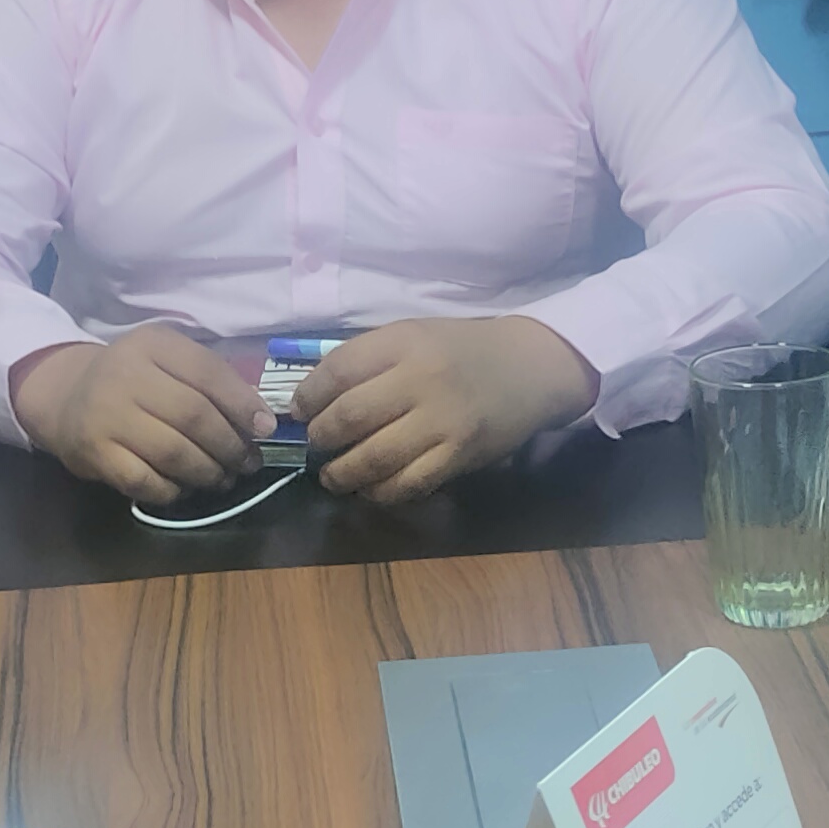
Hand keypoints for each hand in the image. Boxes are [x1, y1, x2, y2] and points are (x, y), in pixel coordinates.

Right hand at [13, 326, 264, 502]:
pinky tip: (185, 487)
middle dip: (230, 445)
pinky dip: (174, 490)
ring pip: (174, 453)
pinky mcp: (94, 454)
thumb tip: (260, 423)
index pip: (207, 373)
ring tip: (223, 477)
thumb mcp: (168, 361)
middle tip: (247, 462)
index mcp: (151, 344)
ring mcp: (106, 416)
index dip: (242, 405)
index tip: (264, 429)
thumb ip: (213, 381)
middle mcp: (125, 375)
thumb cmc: (133, 379)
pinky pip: (146, 482)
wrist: (65, 396)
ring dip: (208, 472)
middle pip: (194, 416)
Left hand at [298, 316, 599, 503]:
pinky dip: (380, 492)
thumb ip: (367, 360)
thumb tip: (312, 398)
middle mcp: (422, 380)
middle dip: (320, 437)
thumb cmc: (461, 350)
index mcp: (404, 342)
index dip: (308, 395)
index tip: (299, 411)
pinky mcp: (459, 455)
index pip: (338, 370)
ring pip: (375, 457)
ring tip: (332, 476)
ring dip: (342, 473)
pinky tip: (369, 488)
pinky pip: (408, 483)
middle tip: (314, 445)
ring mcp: (443, 421)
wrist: (530, 368)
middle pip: (351, 416)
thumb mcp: (413, 335)